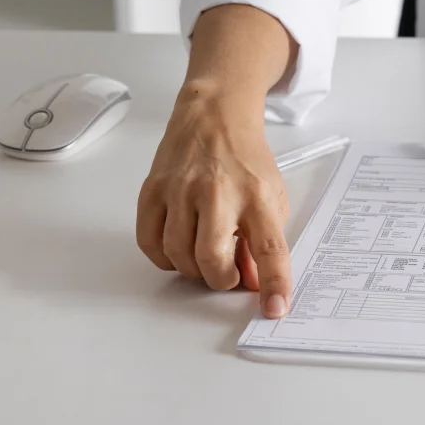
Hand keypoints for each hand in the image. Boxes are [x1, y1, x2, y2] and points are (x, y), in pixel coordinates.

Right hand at [137, 89, 291, 317]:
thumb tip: (253, 284)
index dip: (274, 284)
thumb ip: (264, 241)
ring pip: (178, 255)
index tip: (275, 309)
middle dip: (219, 280)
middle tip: (225, 274)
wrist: (214, 115)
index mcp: (257, 196)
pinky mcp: (152, 190)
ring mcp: (181, 189)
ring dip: (192, 270)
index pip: (270, 248)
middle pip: (212, 258)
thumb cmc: (246, 160)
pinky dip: (164, 258)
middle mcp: (218, 192)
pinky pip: (150, 242)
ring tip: (203, 256)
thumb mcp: (271, 197)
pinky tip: (178, 248)